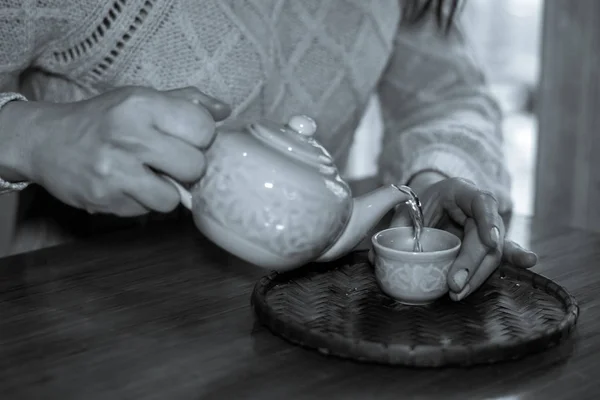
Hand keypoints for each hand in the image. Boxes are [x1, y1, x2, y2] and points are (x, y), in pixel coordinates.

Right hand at [11, 86, 230, 215]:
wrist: (45, 141)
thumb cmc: (103, 120)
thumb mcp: (141, 99)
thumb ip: (186, 102)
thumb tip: (224, 111)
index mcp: (141, 105)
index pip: (203, 129)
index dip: (201, 138)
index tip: (187, 138)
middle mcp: (128, 136)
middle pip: (195, 166)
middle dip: (187, 168)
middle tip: (170, 161)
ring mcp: (115, 171)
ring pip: (173, 199)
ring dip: (166, 192)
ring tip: (148, 176)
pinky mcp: (104, 198)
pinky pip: (146, 212)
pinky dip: (143, 202)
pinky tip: (127, 185)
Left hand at [391, 176, 537, 300]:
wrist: (431, 198)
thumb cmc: (418, 203)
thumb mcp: (405, 210)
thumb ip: (396, 229)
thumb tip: (375, 257)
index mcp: (460, 191)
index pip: (480, 202)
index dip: (487, 222)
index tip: (490, 241)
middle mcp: (479, 206)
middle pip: (486, 236)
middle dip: (471, 263)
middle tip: (454, 284)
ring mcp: (487, 223)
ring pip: (492, 251)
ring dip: (477, 274)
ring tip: (459, 292)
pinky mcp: (488, 240)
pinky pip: (502, 251)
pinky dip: (514, 258)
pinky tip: (528, 261)